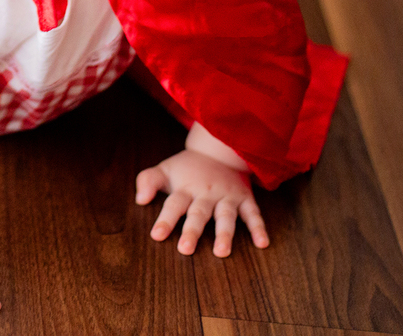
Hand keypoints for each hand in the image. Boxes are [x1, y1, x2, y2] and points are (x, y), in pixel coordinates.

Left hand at [135, 149, 269, 256]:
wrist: (219, 150)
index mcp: (186, 188)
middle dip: (192, 231)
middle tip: (185, 249)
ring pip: (226, 216)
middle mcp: (206, 193)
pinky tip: (262, 243)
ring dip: (224, 233)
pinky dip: (259, 228)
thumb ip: (148, 181)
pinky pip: (254, 214)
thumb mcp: (165, 169)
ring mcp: (227, 196)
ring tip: (221, 252)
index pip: (174, 204)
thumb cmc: (187, 168)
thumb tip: (140, 199)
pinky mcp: (245, 199)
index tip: (157, 235)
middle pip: (198, 213)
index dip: (165, 219)